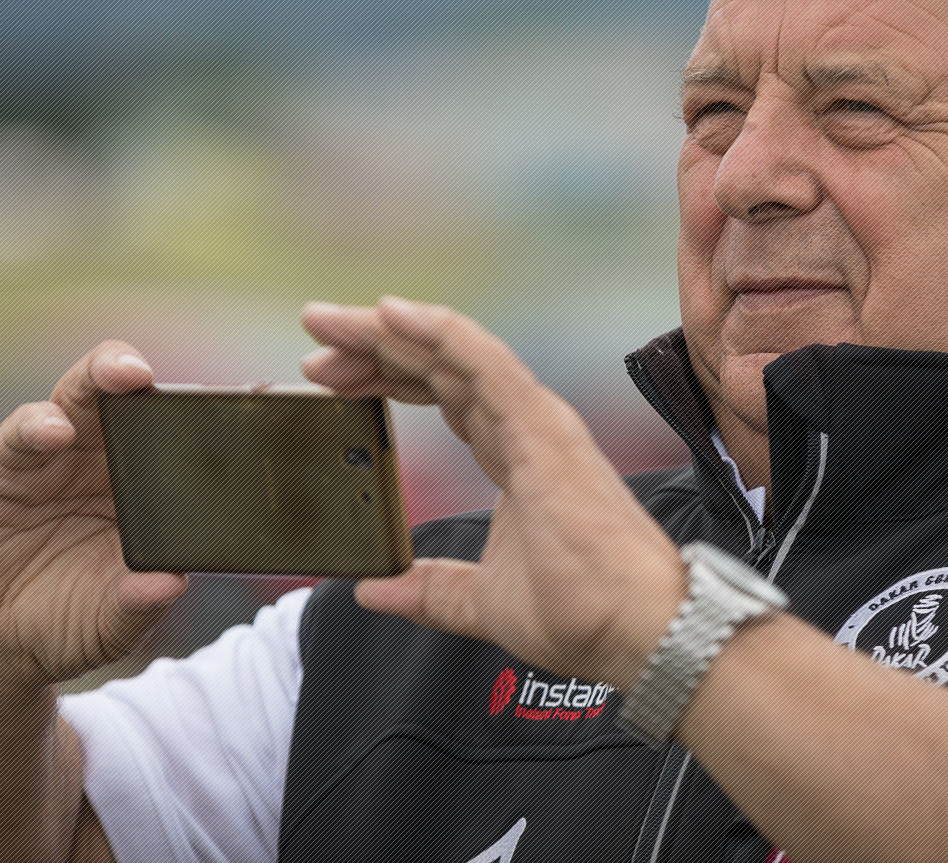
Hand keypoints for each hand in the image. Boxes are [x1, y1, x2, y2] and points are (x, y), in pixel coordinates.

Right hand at [0, 342, 187, 685]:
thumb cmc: (61, 624)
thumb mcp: (110, 624)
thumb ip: (139, 604)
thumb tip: (172, 585)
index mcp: (144, 490)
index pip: (181, 437)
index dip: (213, 414)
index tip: (253, 399)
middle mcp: (103, 462)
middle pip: (133, 399)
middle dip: (160, 376)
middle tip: (185, 371)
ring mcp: (53, 459)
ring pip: (81, 396)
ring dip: (104, 374)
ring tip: (129, 375)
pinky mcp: (2, 468)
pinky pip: (22, 433)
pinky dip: (39, 424)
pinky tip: (54, 433)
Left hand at [301, 297, 683, 687]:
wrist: (634, 631)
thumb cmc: (580, 615)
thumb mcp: (478, 603)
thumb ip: (428, 590)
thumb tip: (373, 589)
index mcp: (515, 456)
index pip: (443, 396)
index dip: (387, 377)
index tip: (327, 378)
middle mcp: (525, 426)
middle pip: (438, 366)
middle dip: (373, 346)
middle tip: (313, 336)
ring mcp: (536, 422)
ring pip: (454, 353)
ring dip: (389, 331)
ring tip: (328, 319)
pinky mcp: (542, 428)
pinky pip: (483, 363)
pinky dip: (439, 333)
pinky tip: (391, 314)